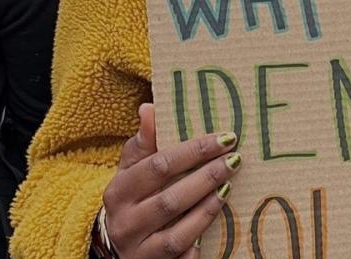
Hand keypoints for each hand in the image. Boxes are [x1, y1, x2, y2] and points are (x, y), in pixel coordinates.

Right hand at [102, 103, 240, 257]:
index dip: (194, 151)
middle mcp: (125, 222)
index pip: (159, 165)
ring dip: (207, 210)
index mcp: (119, 190)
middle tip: (235, 160)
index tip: (225, 138)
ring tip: (228, 188)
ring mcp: (138, 249)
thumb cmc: (131, 196)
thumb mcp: (131, 168)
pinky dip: (197, 247)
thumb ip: (143, 141)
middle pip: (170, 199)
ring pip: (177, 233)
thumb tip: (149, 108)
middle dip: (206, 178)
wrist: (115, 243)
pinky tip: (218, 228)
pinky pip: (179, 258)